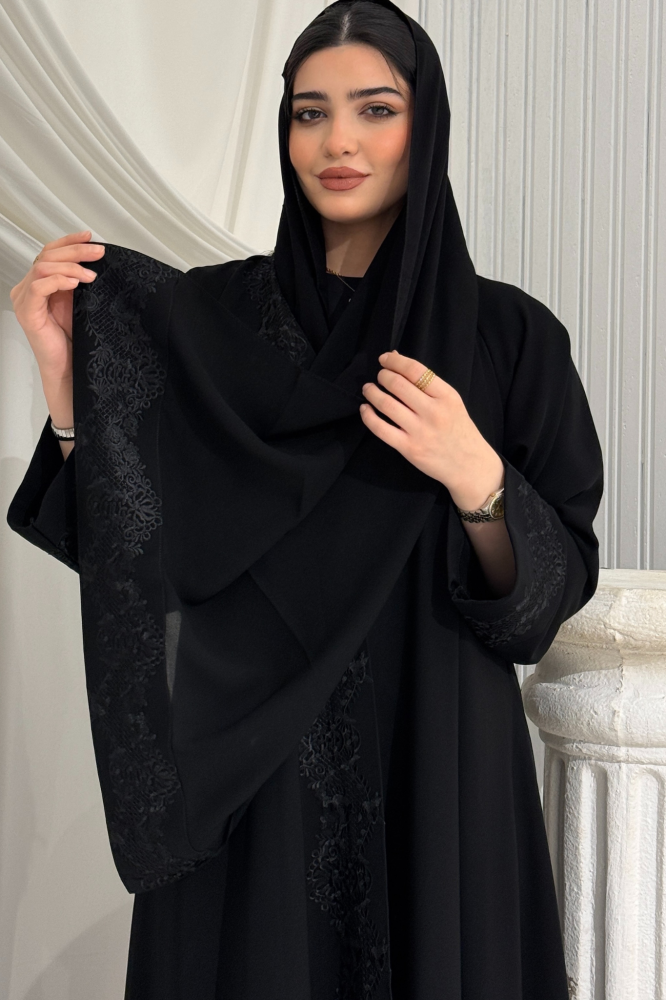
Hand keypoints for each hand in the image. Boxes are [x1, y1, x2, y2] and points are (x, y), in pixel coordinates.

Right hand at [9, 230, 103, 385]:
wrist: (68, 367)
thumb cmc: (73, 339)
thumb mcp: (77, 302)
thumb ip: (77, 281)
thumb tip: (92, 259)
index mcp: (38, 284)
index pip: (49, 253)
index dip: (68, 242)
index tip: (89, 237)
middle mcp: (28, 288)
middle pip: (47, 257)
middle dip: (75, 251)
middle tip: (98, 253)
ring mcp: (24, 300)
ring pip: (42, 267)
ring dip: (70, 266)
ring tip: (90, 274)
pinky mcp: (27, 313)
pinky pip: (39, 287)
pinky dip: (58, 280)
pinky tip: (74, 282)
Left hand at [359, 349, 504, 509]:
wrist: (470, 466)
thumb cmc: (459, 430)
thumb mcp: (452, 402)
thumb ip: (427, 383)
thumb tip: (396, 358)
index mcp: (447, 396)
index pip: (415, 370)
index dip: (395, 361)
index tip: (385, 359)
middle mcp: (433, 412)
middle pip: (398, 385)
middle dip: (383, 375)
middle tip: (379, 375)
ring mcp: (420, 431)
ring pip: (387, 405)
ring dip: (372, 392)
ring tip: (368, 389)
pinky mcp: (409, 448)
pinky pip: (381, 429)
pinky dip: (368, 416)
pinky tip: (365, 409)